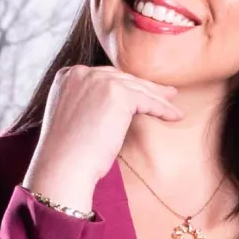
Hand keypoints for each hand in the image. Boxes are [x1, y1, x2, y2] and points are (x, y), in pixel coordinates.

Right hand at [21, 65, 183, 211]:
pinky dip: (163, 110)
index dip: (126, 86)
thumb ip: (86, 104)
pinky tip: (174, 117)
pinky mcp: (117, 94)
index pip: (105, 77)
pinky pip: (147, 101)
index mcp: (68, 76)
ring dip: (159, 99)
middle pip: (123, 79)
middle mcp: (82, 73)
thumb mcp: (72, 118)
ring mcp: (99, 81)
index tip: (140, 92)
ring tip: (174, 107)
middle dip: (145, 88)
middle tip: (166, 95)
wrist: (63, 166)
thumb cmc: (66, 153)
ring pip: (137, 89)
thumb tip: (110, 108)